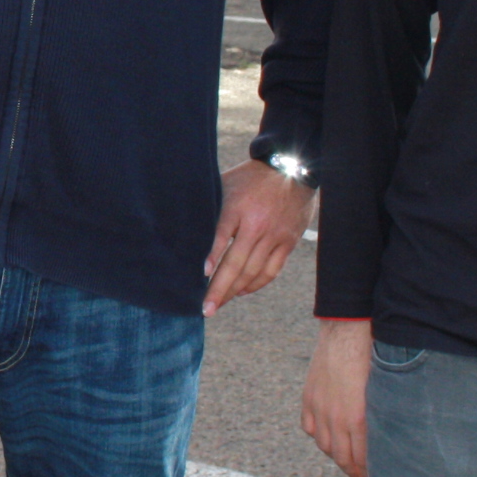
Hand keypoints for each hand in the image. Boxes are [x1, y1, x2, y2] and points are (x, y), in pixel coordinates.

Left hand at [203, 159, 315, 313]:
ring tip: (220, 303)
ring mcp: (275, 235)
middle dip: (219, 289)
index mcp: (238, 207)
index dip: (212, 257)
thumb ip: (210, 207)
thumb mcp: (225, 184)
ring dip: (235, 291)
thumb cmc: (250, 178)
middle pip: (236, 263)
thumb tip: (185, 229)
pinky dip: (256, 284)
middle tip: (206, 309)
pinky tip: (242, 291)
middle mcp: (257, 225)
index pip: (221, 236)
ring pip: (253, 272)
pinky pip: (271, 270)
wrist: (292, 168)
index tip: (200, 276)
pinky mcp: (288, 242)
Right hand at [302, 318, 373, 476]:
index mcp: (357, 419)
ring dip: (338, 456)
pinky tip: (330, 437)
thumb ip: (382, 420)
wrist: (347, 332)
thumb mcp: (383, 393)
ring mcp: (319, 409)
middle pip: (342, 459)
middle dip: (355, 473)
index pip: (362, 461)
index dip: (370, 475)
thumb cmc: (372, 359)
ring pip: (325, 446)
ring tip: (349, 460)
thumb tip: (390, 441)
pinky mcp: (309, 398)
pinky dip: (321, 436)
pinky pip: (311, 428)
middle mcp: (335, 418)